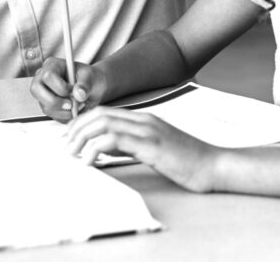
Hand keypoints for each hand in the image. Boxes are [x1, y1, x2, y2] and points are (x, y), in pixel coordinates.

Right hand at [30, 57, 107, 121]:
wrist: (94, 89)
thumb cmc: (90, 78)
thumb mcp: (90, 77)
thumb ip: (85, 84)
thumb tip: (78, 94)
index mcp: (52, 65)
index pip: (47, 76)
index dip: (60, 87)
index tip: (73, 91)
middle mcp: (43, 79)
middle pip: (36, 90)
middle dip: (55, 101)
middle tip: (71, 104)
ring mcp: (44, 94)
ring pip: (45, 107)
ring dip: (64, 111)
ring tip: (79, 105)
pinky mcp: (48, 107)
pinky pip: (53, 116)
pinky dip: (66, 116)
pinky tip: (76, 110)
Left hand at [65, 107, 221, 192]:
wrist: (214, 166)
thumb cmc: (187, 162)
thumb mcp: (153, 151)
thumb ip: (130, 146)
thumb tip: (105, 151)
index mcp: (144, 120)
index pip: (105, 113)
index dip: (83, 123)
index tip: (70, 138)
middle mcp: (144, 120)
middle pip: (100, 115)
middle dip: (77, 129)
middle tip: (65, 146)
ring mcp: (148, 130)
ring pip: (104, 124)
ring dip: (82, 138)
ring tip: (73, 155)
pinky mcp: (151, 145)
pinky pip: (115, 141)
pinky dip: (96, 150)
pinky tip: (90, 163)